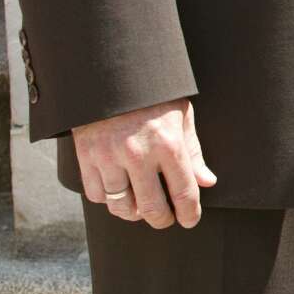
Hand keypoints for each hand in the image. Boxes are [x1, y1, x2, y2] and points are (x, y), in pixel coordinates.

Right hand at [72, 98, 216, 228]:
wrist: (110, 73)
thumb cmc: (152, 95)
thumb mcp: (181, 115)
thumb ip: (193, 152)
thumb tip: (206, 182)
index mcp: (168, 143)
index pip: (184, 193)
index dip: (190, 214)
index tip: (189, 219)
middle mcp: (138, 153)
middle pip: (152, 209)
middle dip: (163, 220)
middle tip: (166, 218)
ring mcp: (109, 157)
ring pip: (122, 207)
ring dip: (134, 213)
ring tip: (141, 207)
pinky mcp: (86, 156)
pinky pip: (97, 195)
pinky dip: (108, 199)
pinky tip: (119, 191)